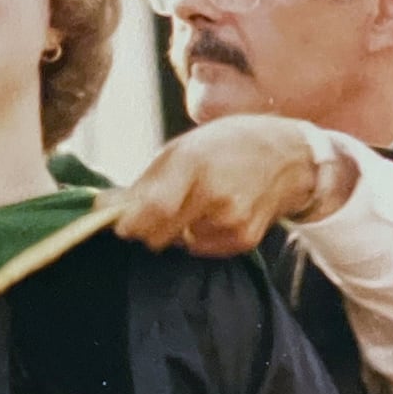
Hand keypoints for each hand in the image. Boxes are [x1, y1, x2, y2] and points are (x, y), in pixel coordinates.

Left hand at [112, 117, 356, 256]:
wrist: (291, 157)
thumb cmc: (229, 145)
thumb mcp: (183, 148)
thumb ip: (143, 182)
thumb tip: (102, 208)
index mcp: (194, 165)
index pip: (148, 212)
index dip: (128, 223)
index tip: (123, 221)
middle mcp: (214, 196)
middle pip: (157, 235)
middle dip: (149, 226)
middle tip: (161, 205)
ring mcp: (230, 222)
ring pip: (177, 243)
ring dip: (177, 228)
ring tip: (198, 200)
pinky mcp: (242, 241)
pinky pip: (200, 248)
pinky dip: (199, 235)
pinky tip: (216, 212)